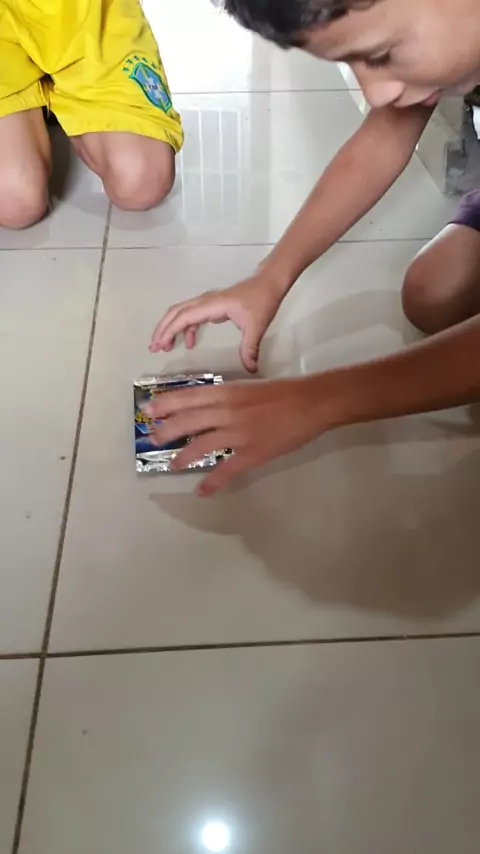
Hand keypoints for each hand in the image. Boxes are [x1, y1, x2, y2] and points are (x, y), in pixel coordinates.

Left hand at [144, 376, 333, 495]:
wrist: (310, 403)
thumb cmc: (282, 393)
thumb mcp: (247, 388)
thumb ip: (226, 397)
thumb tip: (205, 407)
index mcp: (226, 393)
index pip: (188, 397)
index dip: (165, 403)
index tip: (148, 409)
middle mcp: (226, 411)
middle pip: (188, 421)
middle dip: (167, 430)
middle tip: (154, 438)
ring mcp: (238, 434)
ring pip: (201, 445)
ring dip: (184, 456)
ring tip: (173, 464)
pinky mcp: (252, 453)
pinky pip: (226, 470)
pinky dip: (212, 482)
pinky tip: (202, 490)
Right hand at [149, 273, 284, 372]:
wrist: (268, 283)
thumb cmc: (261, 301)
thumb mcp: (256, 327)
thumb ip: (250, 349)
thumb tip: (250, 369)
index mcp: (211, 305)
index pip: (183, 317)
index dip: (169, 331)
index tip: (160, 345)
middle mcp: (205, 301)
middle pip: (175, 313)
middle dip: (162, 329)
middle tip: (154, 348)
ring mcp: (207, 302)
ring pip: (181, 313)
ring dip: (171, 328)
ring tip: (164, 347)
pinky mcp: (212, 305)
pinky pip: (192, 316)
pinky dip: (186, 329)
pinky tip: (190, 344)